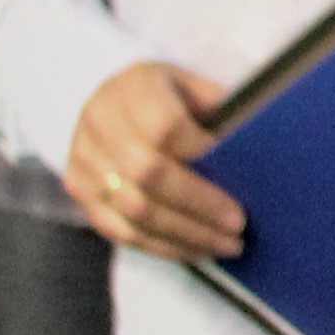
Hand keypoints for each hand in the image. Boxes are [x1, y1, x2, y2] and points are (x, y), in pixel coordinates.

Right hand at [67, 62, 245, 261]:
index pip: (166, 127)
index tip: (239, 175)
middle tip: (237, 225)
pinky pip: (117, 229)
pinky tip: (193, 250)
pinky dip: (160, 246)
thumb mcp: (191, 83)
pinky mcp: (79, 190)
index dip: (202, 153)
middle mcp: (100, 122)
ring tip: (225, 245)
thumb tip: (256, 144)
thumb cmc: (164, 93)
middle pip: (148, 172)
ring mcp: (84, 159)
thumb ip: (217, 107)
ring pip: (133, 209)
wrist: (109, 98)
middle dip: (199, 204)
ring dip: (184, 234)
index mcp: (134, 88)